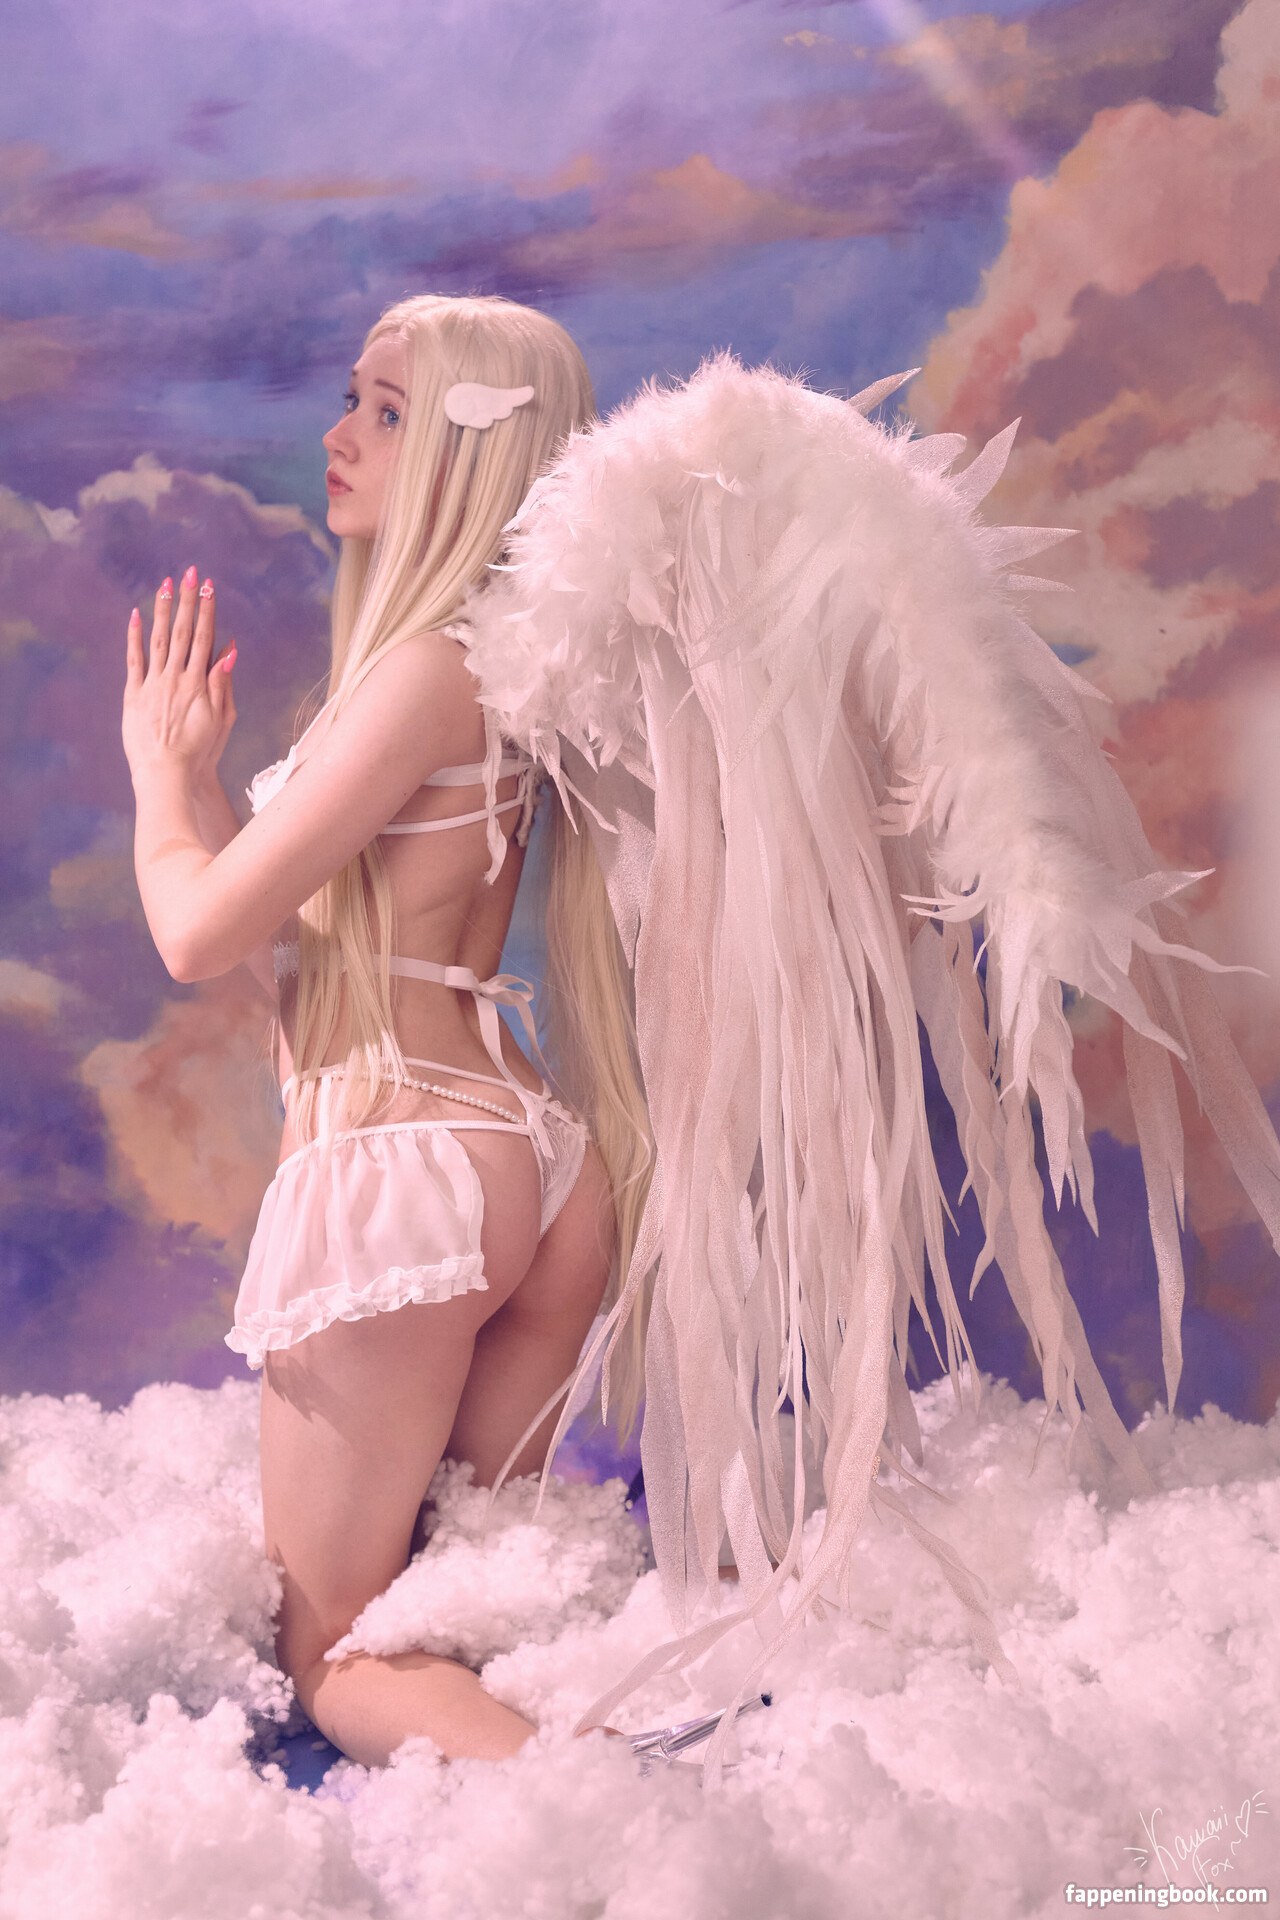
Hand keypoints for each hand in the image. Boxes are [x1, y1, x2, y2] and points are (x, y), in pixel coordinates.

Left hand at [122, 565, 236, 787]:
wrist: (166, 773)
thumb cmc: (199, 751)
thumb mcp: (221, 719)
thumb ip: (222, 683)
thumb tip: (229, 651)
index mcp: (198, 682)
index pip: (204, 637)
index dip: (206, 610)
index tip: (208, 586)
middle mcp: (175, 678)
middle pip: (182, 631)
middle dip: (186, 600)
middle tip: (189, 573)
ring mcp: (153, 684)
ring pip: (158, 639)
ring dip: (162, 610)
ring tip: (164, 584)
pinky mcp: (134, 695)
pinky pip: (134, 661)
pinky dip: (134, 637)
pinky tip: (136, 616)